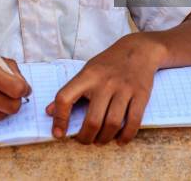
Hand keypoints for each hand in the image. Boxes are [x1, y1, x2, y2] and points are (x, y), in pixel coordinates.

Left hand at [45, 32, 163, 144]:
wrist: (138, 49)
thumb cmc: (109, 63)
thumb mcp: (87, 70)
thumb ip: (70, 91)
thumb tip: (50, 111)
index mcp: (87, 75)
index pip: (65, 98)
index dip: (59, 119)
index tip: (59, 133)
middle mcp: (105, 82)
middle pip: (92, 121)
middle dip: (85, 138)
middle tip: (85, 140)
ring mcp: (124, 89)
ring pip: (112, 124)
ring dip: (104, 139)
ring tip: (100, 140)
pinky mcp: (140, 95)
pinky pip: (133, 122)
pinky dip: (125, 136)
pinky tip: (119, 140)